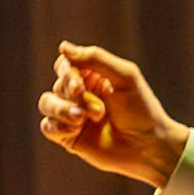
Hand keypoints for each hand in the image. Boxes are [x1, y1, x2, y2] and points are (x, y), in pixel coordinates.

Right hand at [37, 43, 189, 187]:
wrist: (147, 146)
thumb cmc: (141, 110)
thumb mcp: (123, 76)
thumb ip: (94, 58)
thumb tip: (62, 47)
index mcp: (94, 76)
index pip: (65, 65)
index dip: (66, 73)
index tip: (80, 85)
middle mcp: (80, 94)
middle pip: (57, 85)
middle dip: (74, 96)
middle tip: (98, 110)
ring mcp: (72, 115)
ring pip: (46, 103)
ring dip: (64, 111)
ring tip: (84, 120)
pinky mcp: (67, 136)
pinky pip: (46, 126)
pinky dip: (58, 126)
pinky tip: (75, 130)